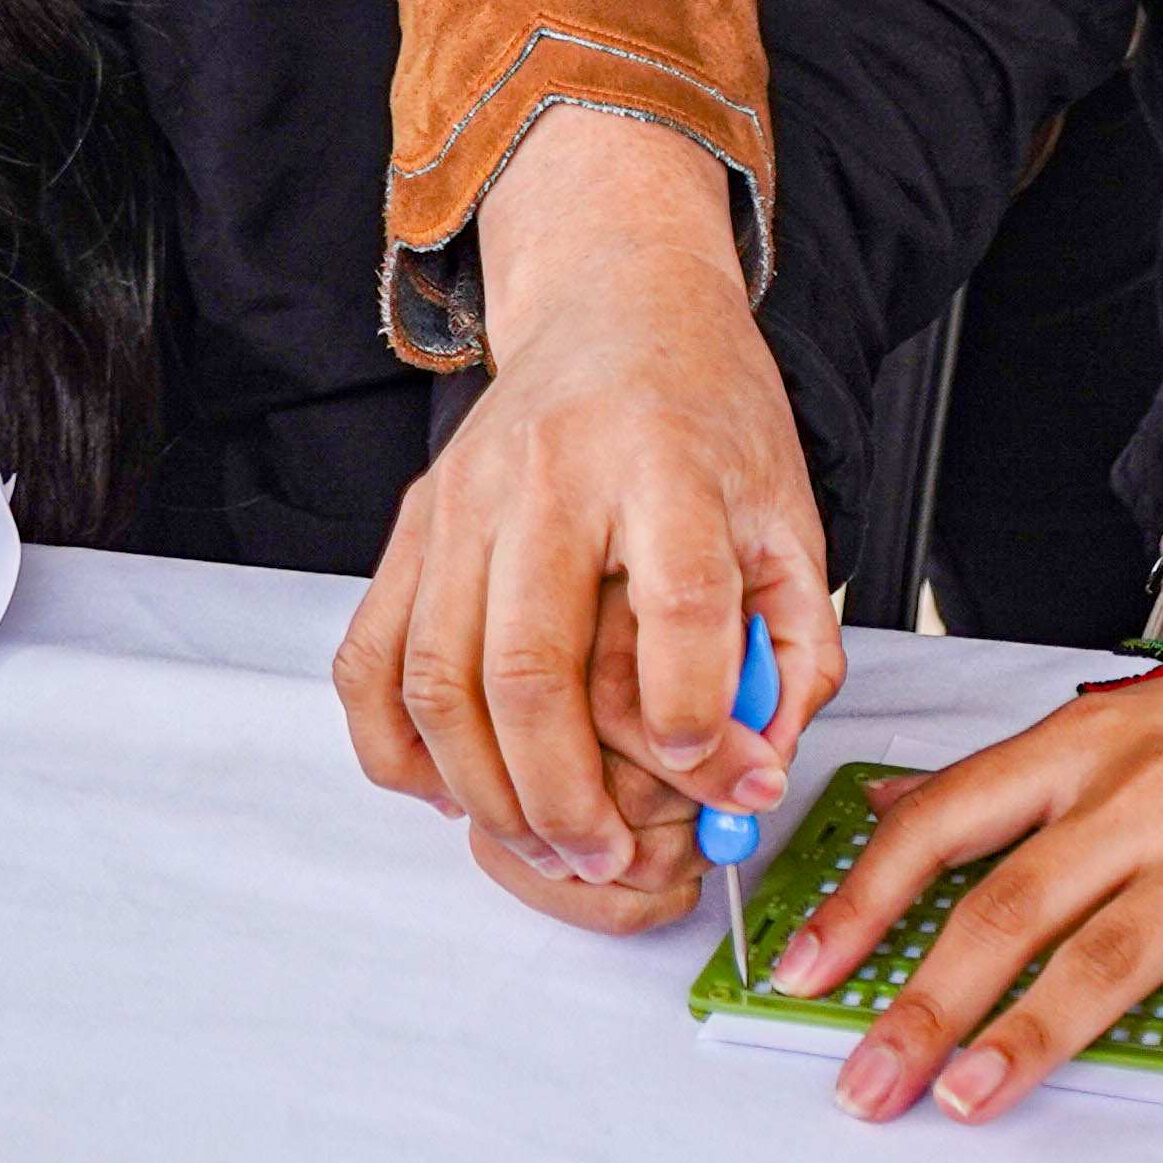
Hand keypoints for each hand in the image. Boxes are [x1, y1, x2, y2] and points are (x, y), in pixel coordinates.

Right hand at [334, 107, 844, 902]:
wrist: (619, 301)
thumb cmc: (709, 415)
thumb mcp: (789, 513)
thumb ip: (792, 647)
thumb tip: (753, 773)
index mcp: (667, 461)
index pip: (678, 603)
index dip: (697, 713)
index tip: (721, 773)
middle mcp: (551, 475)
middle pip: (528, 664)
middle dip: (564, 795)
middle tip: (606, 860)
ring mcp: (464, 498)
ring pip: (437, 676)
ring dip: (483, 790)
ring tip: (542, 845)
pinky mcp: (413, 522)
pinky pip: (369, 656)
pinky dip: (394, 744)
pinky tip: (449, 788)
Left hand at [784, 563, 1162, 1125]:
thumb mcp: (1140, 720)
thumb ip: (1024, 776)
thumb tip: (905, 806)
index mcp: (1095, 747)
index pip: (946, 824)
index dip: (864, 904)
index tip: (807, 972)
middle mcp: (1148, 795)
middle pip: (1009, 905)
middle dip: (920, 1002)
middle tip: (866, 1077)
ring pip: (1110, 950)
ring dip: (1032, 1034)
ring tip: (971, 1095)